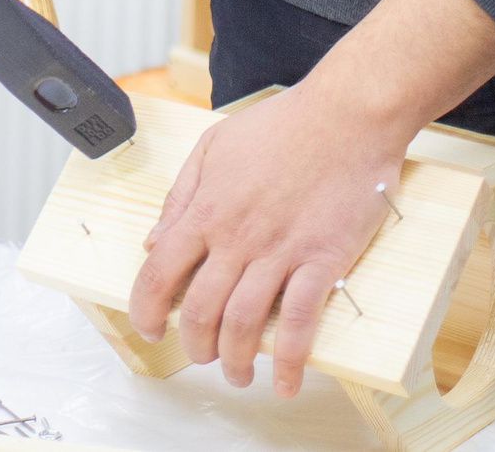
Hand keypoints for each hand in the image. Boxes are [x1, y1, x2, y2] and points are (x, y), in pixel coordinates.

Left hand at [129, 80, 403, 395]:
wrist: (347, 114)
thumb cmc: (283, 124)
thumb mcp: (214, 146)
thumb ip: (181, 195)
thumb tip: (152, 240)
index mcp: (207, 209)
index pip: (160, 272)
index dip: (146, 309)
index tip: (150, 328)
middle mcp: (237, 236)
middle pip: (200, 310)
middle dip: (195, 345)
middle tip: (202, 356)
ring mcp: (280, 250)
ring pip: (243, 323)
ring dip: (235, 360)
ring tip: (238, 374)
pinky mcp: (322, 259)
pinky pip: (299, 320)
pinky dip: (289, 358)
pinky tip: (286, 379)